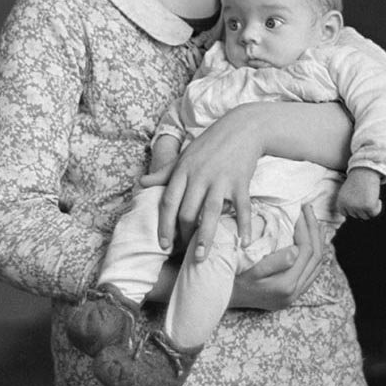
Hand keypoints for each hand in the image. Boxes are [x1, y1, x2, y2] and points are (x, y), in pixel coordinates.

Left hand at [140, 105, 261, 254]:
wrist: (242, 127)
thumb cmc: (210, 144)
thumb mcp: (184, 156)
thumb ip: (164, 173)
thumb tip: (141, 183)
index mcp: (183, 171)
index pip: (168, 202)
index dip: (164, 225)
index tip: (163, 244)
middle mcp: (199, 176)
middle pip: (187, 212)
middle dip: (184, 236)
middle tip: (184, 253)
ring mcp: (220, 180)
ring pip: (210, 213)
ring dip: (205, 238)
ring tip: (201, 258)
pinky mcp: (240, 182)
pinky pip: (242, 207)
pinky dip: (243, 225)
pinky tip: (243, 242)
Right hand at [229, 203, 326, 310]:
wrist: (224, 298)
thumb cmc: (234, 280)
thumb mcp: (251, 269)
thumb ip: (275, 262)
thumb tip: (297, 250)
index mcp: (286, 285)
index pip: (305, 251)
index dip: (305, 228)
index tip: (298, 211)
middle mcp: (295, 292)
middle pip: (315, 258)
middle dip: (315, 231)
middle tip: (309, 210)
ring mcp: (295, 295)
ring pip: (316, 266)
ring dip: (319, 243)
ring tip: (317, 224)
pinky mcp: (292, 294)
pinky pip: (311, 273)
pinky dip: (314, 256)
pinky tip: (313, 244)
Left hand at [336, 167, 382, 218]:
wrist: (364, 171)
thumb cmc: (357, 180)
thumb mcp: (347, 192)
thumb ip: (348, 204)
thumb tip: (354, 215)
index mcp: (340, 202)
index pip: (346, 213)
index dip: (353, 207)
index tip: (357, 199)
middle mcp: (348, 206)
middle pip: (357, 215)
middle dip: (362, 208)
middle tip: (365, 196)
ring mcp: (358, 207)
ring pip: (366, 216)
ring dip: (370, 209)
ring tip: (370, 198)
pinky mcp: (368, 206)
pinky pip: (374, 213)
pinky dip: (378, 207)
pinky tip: (377, 199)